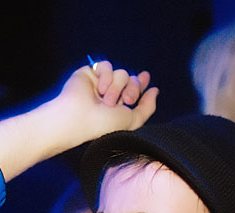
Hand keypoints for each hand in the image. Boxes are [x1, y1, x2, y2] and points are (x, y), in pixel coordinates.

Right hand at [0, 60, 157, 181]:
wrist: (79, 117)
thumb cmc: (104, 124)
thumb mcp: (132, 120)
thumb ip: (147, 108)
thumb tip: (155, 90)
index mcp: (119, 105)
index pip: (134, 89)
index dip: (141, 83)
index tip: (146, 77)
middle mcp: (110, 94)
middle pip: (131, 79)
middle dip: (132, 89)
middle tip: (124, 100)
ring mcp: (99, 83)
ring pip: (121, 73)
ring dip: (117, 87)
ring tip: (106, 100)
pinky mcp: (89, 73)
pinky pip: (106, 66)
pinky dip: (106, 76)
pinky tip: (98, 88)